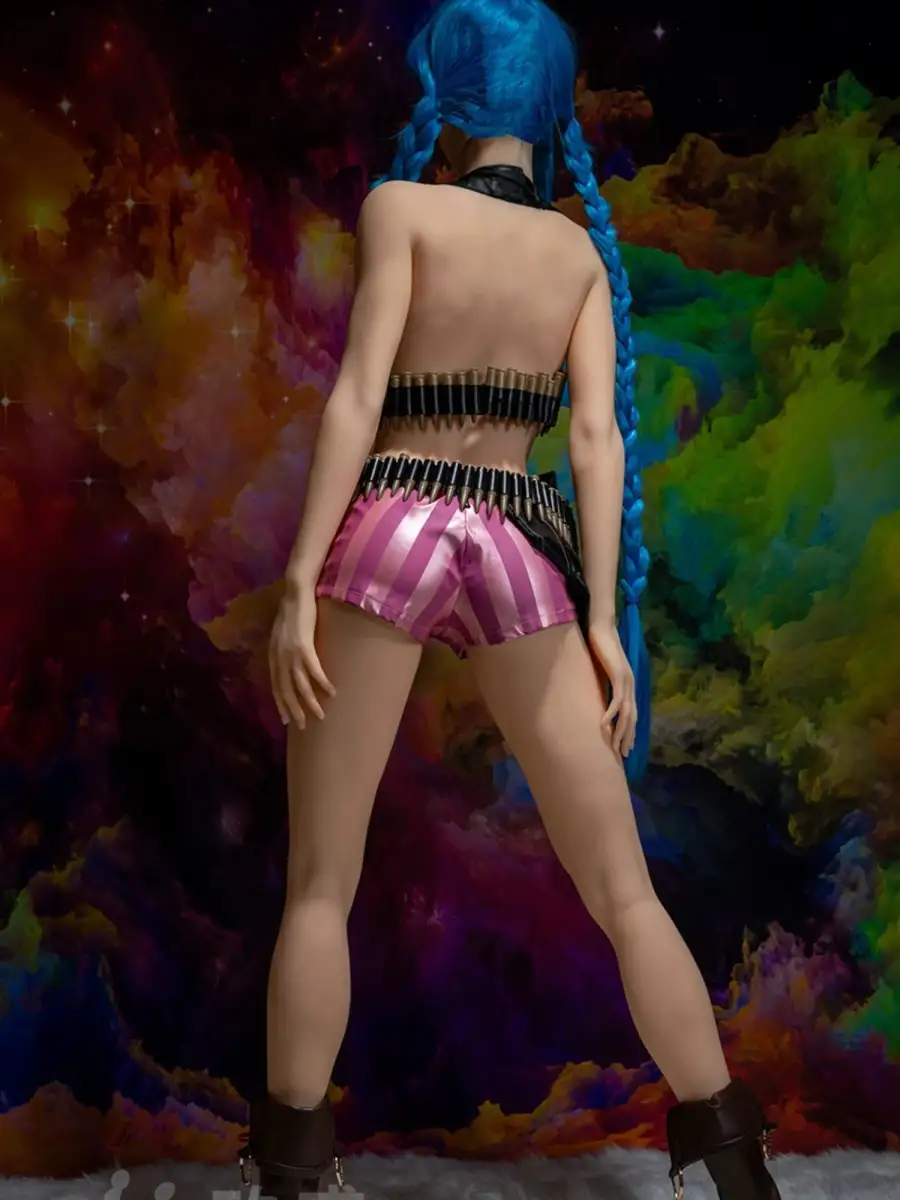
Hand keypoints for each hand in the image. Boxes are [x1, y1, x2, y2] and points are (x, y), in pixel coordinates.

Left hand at [268, 582, 335, 727]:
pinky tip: (331, 692)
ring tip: (320, 715)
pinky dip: (322, 683)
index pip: (276, 686)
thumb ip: (284, 649)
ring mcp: (291, 653)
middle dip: (294, 710)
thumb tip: (291, 661)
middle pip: (286, 690)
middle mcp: (279, 658)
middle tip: (303, 726)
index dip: (281, 704)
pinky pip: (314, 670)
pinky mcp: (304, 646)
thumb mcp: (283, 633)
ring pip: (300, 685)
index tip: (286, 720)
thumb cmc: (292, 610)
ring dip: (310, 702)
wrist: (295, 593)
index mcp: (273, 656)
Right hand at [587, 618, 636, 758]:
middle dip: (628, 737)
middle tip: (624, 754)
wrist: (602, 627)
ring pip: (627, 713)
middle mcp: (630, 685)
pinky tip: (604, 725)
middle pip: (633, 717)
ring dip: (621, 731)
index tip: (624, 746)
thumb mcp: (602, 669)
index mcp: (628, 684)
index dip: (629, 730)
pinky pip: (616, 700)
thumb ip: (604, 682)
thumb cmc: (599, 645)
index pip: (632, 713)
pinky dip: (611, 714)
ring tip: (615, 746)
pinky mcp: (618, 676)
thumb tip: (597, 695)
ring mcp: (626, 681)